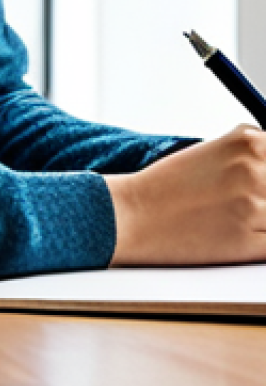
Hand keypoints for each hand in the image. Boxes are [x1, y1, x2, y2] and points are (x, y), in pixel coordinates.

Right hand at [104, 125, 265, 265]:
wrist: (132, 215)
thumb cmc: (166, 186)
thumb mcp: (213, 152)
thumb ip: (253, 155)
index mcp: (245, 143)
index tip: (264, 179)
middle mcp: (252, 171)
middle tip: (247, 200)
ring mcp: (252, 207)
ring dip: (265, 217)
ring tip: (240, 216)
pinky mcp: (249, 243)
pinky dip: (265, 240)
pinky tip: (248, 235)